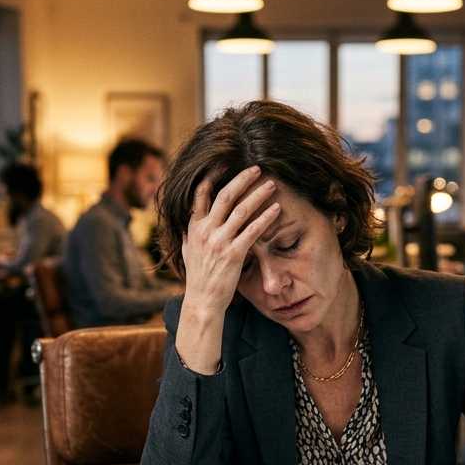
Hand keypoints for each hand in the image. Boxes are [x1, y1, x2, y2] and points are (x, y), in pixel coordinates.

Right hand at [180, 166, 278, 317]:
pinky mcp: (233, 254)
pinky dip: (265, 218)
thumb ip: (190, 235)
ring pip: (241, 210)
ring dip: (258, 195)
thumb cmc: (198, 277)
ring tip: (272, 185)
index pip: (200, 195)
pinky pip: (252, 231)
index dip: (212, 177)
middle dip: (241, 179)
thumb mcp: (188, 252)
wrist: (202, 301)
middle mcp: (205, 231)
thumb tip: (189, 224)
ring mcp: (219, 241)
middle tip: (256, 168)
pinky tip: (276, 209)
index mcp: (194, 227)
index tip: (223, 163)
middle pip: (224, 196)